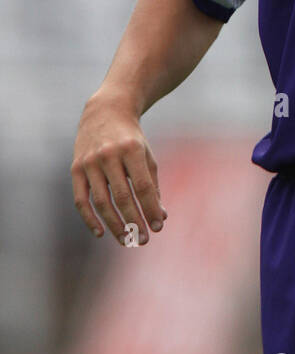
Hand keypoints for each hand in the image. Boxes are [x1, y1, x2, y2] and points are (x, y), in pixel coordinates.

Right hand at [71, 93, 166, 245]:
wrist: (105, 112)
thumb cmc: (132, 139)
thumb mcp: (147, 156)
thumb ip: (153, 185)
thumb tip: (160, 217)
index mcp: (132, 150)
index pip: (143, 187)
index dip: (150, 209)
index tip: (158, 227)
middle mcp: (109, 155)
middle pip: (122, 196)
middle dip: (134, 221)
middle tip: (143, 240)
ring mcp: (90, 161)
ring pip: (101, 201)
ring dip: (114, 224)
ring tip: (127, 240)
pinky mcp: (76, 168)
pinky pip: (81, 199)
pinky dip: (89, 218)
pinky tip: (100, 233)